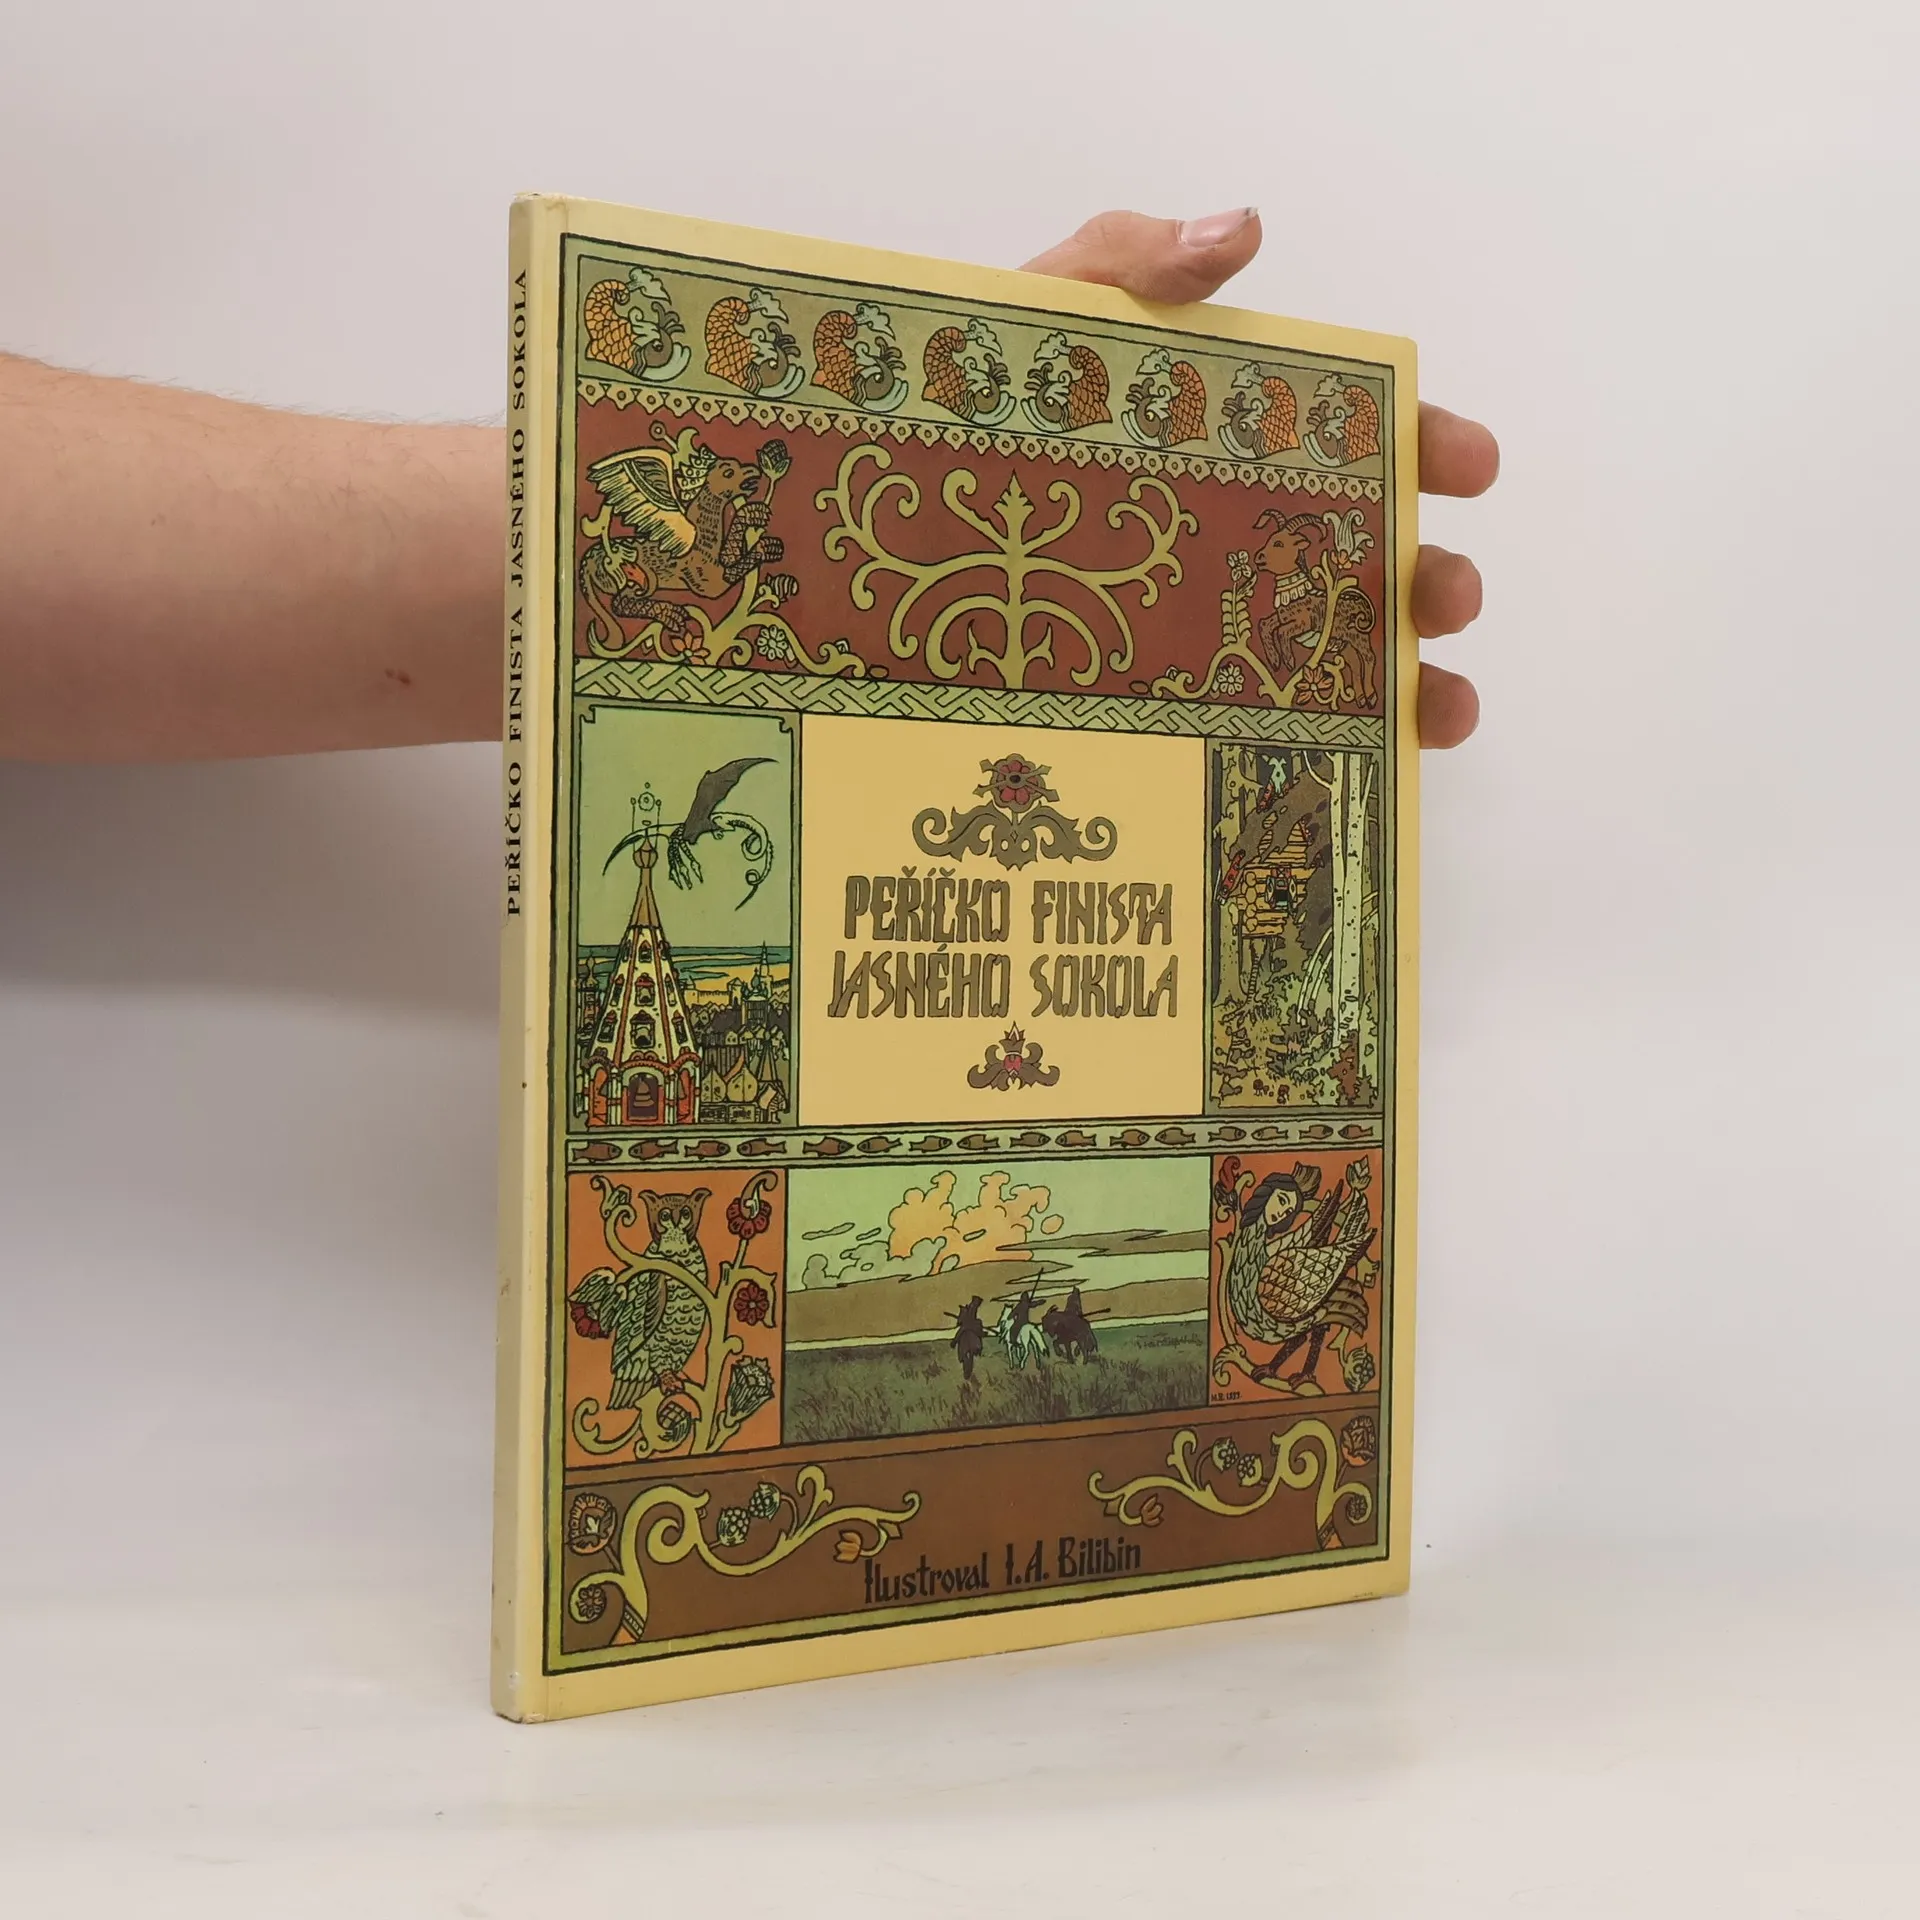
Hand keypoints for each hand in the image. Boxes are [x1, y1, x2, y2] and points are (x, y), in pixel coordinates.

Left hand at [1022, 209, 1495, 746]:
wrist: (883, 518)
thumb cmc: (977, 410)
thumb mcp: (1044, 317)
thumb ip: (1132, 265)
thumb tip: (1242, 229)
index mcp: (1232, 442)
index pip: (1354, 437)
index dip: (1426, 444)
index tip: (1468, 464)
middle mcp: (1241, 537)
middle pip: (1369, 557)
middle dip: (1432, 577)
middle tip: (1445, 593)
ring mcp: (1212, 626)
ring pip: (1342, 659)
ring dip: (1413, 679)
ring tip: (1438, 704)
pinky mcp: (1171, 704)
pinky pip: (1271, 733)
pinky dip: (1339, 751)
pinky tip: (1370, 766)